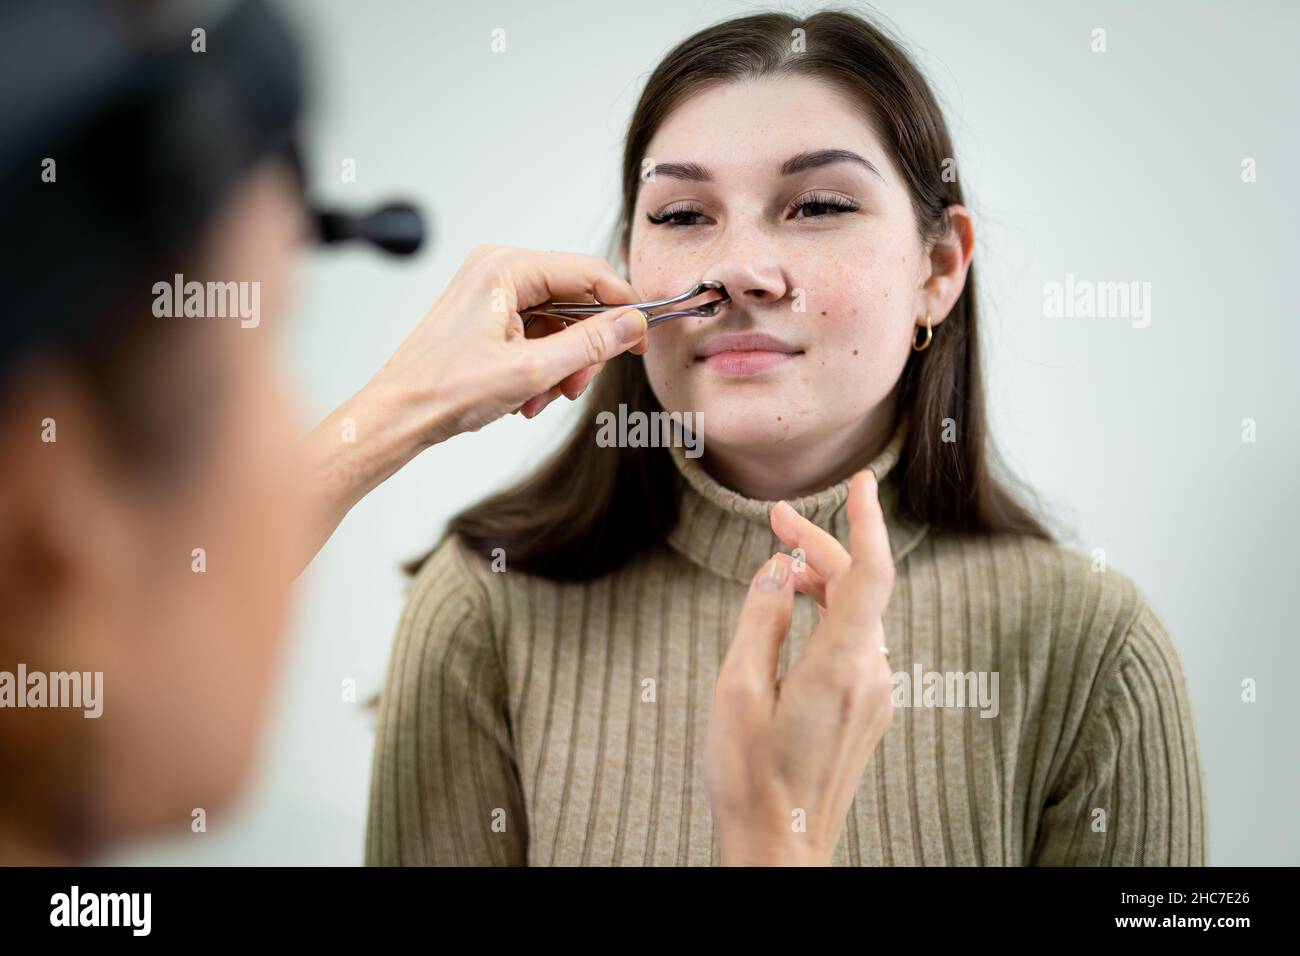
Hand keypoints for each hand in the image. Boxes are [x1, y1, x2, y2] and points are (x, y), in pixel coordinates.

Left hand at [371, 244, 648, 443]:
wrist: (398, 416)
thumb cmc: (443, 390)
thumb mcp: (531, 371)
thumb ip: (590, 344)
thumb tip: (632, 324)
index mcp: (505, 268)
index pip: (588, 272)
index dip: (622, 306)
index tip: (641, 340)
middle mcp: (498, 271)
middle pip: (573, 301)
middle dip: (581, 350)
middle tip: (575, 386)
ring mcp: (491, 294)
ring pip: (556, 323)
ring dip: (559, 366)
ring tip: (537, 399)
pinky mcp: (486, 317)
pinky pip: (535, 335)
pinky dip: (539, 367)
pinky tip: (523, 396)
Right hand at [704, 470, 895, 865]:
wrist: (781, 848)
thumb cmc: (750, 777)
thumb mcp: (736, 690)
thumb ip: (760, 619)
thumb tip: (774, 570)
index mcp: (841, 666)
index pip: (871, 573)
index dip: (868, 520)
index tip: (860, 481)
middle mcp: (871, 675)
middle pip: (859, 586)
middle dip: (820, 546)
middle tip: (774, 521)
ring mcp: (875, 694)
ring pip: (859, 613)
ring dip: (823, 581)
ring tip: (775, 568)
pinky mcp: (868, 709)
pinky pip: (857, 641)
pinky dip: (830, 613)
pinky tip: (795, 613)